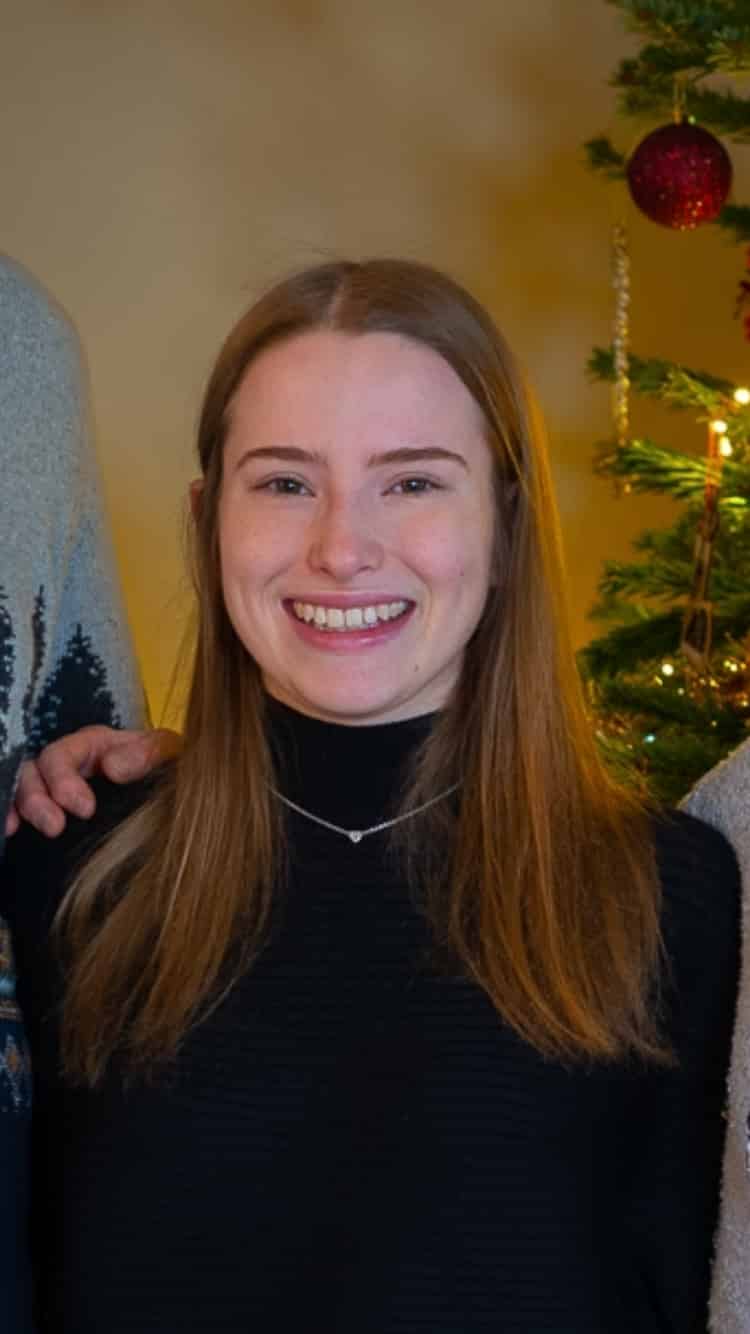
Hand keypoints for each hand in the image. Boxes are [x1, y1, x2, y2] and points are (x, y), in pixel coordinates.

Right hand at [5, 726, 181, 838]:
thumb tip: (112, 768)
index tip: (84, 808)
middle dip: (37, 798)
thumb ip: (146, 753)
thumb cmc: (166, 768)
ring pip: (23, 791)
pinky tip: (11, 833)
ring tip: (23, 830)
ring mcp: (55, 789)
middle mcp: (67, 764)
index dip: (63, 779)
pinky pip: (23, 812)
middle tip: (54, 827)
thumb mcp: (165, 752)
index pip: (61, 755)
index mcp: (91, 746)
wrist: (174, 795)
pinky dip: (12, 817)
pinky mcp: (55, 814)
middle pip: (34, 773)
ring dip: (21, 809)